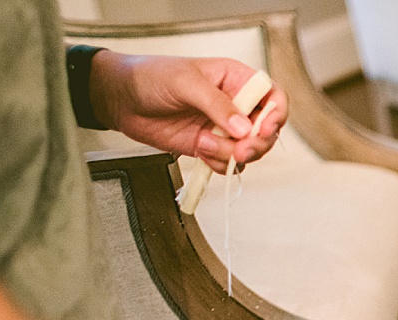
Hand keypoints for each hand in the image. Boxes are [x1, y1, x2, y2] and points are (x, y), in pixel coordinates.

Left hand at [89, 52, 288, 174]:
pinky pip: (229, 164)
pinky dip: (219, 165)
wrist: (121, 99)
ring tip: (205, 144)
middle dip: (256, 144)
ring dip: (232, 155)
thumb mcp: (186, 83)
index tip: (263, 129)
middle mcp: (235, 105)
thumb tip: (243, 128)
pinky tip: (201, 152)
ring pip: (250, 151)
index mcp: (236, 80)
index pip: (272, 97)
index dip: (275, 115)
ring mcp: (224, 128)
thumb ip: (217, 105)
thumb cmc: (150, 77)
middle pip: (267, 131)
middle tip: (239, 150)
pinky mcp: (211, 146)